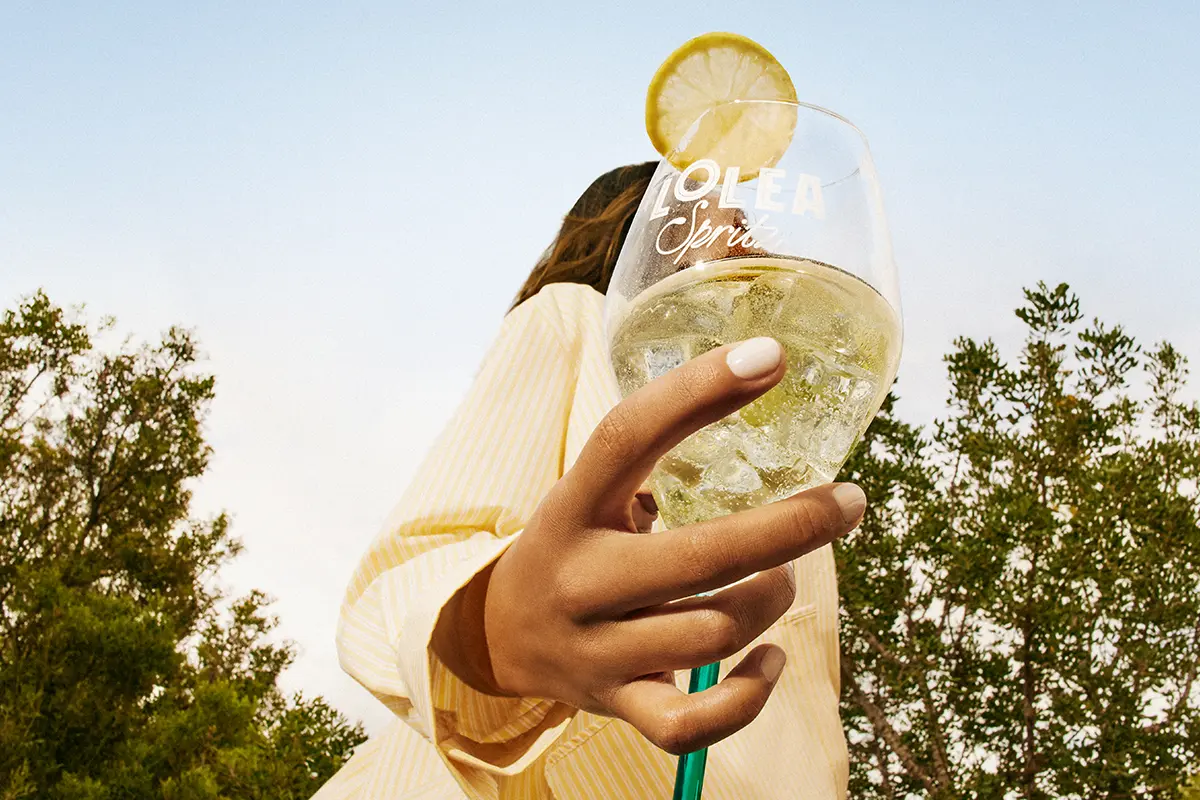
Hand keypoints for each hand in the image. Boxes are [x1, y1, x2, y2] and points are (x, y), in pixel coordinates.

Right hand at [432, 337, 865, 754]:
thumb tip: (755, 382)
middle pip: (699, 557)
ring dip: (770, 599)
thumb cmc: (570, 548)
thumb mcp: (587, 493)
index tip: (772, 357)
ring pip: (712, 632)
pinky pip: (690, 722)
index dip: (699, 391)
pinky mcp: (616, 704)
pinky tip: (768, 661)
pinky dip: (745, 696)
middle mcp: (579, 578)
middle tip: (848, 502)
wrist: (496, 637)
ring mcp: (596, 648)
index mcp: (570, 506)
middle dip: (791, 527)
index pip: (628, 435)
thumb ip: (651, 456)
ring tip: (785, 578)